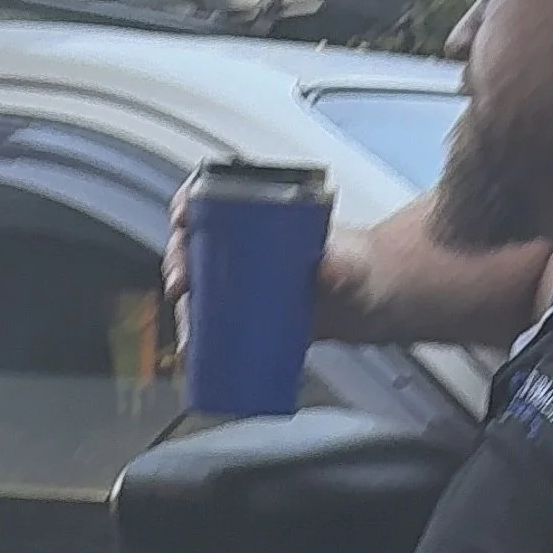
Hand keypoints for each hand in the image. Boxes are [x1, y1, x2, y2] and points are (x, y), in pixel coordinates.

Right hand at [164, 179, 373, 354]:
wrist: (373, 305)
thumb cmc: (364, 271)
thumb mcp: (353, 265)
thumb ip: (343, 266)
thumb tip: (326, 270)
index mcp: (266, 218)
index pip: (215, 199)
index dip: (189, 205)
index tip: (182, 218)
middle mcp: (248, 246)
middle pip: (196, 246)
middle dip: (178, 264)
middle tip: (182, 286)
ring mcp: (245, 281)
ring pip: (199, 288)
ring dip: (184, 309)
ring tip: (189, 336)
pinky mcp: (248, 314)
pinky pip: (213, 321)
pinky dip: (199, 336)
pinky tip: (192, 353)